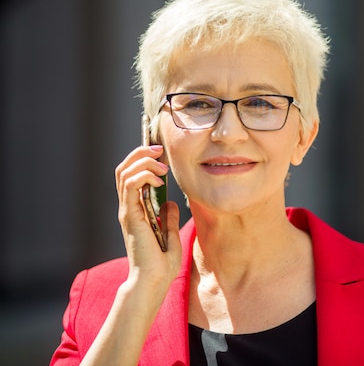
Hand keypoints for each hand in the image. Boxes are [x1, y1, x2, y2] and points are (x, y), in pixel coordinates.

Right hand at [115, 145, 181, 291]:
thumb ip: (169, 219)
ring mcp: (127, 211)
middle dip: (140, 153)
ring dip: (143, 161)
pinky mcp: (130, 216)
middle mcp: (128, 209)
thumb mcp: (171, 237)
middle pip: (123, 169)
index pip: (131, 176)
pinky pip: (129, 186)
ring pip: (124, 173)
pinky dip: (143, 175)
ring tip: (162, 166)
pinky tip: (158, 179)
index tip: (162, 155)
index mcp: (137, 212)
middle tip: (159, 150)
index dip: (143, 160)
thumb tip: (170, 204)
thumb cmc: (161, 266)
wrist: (153, 282)